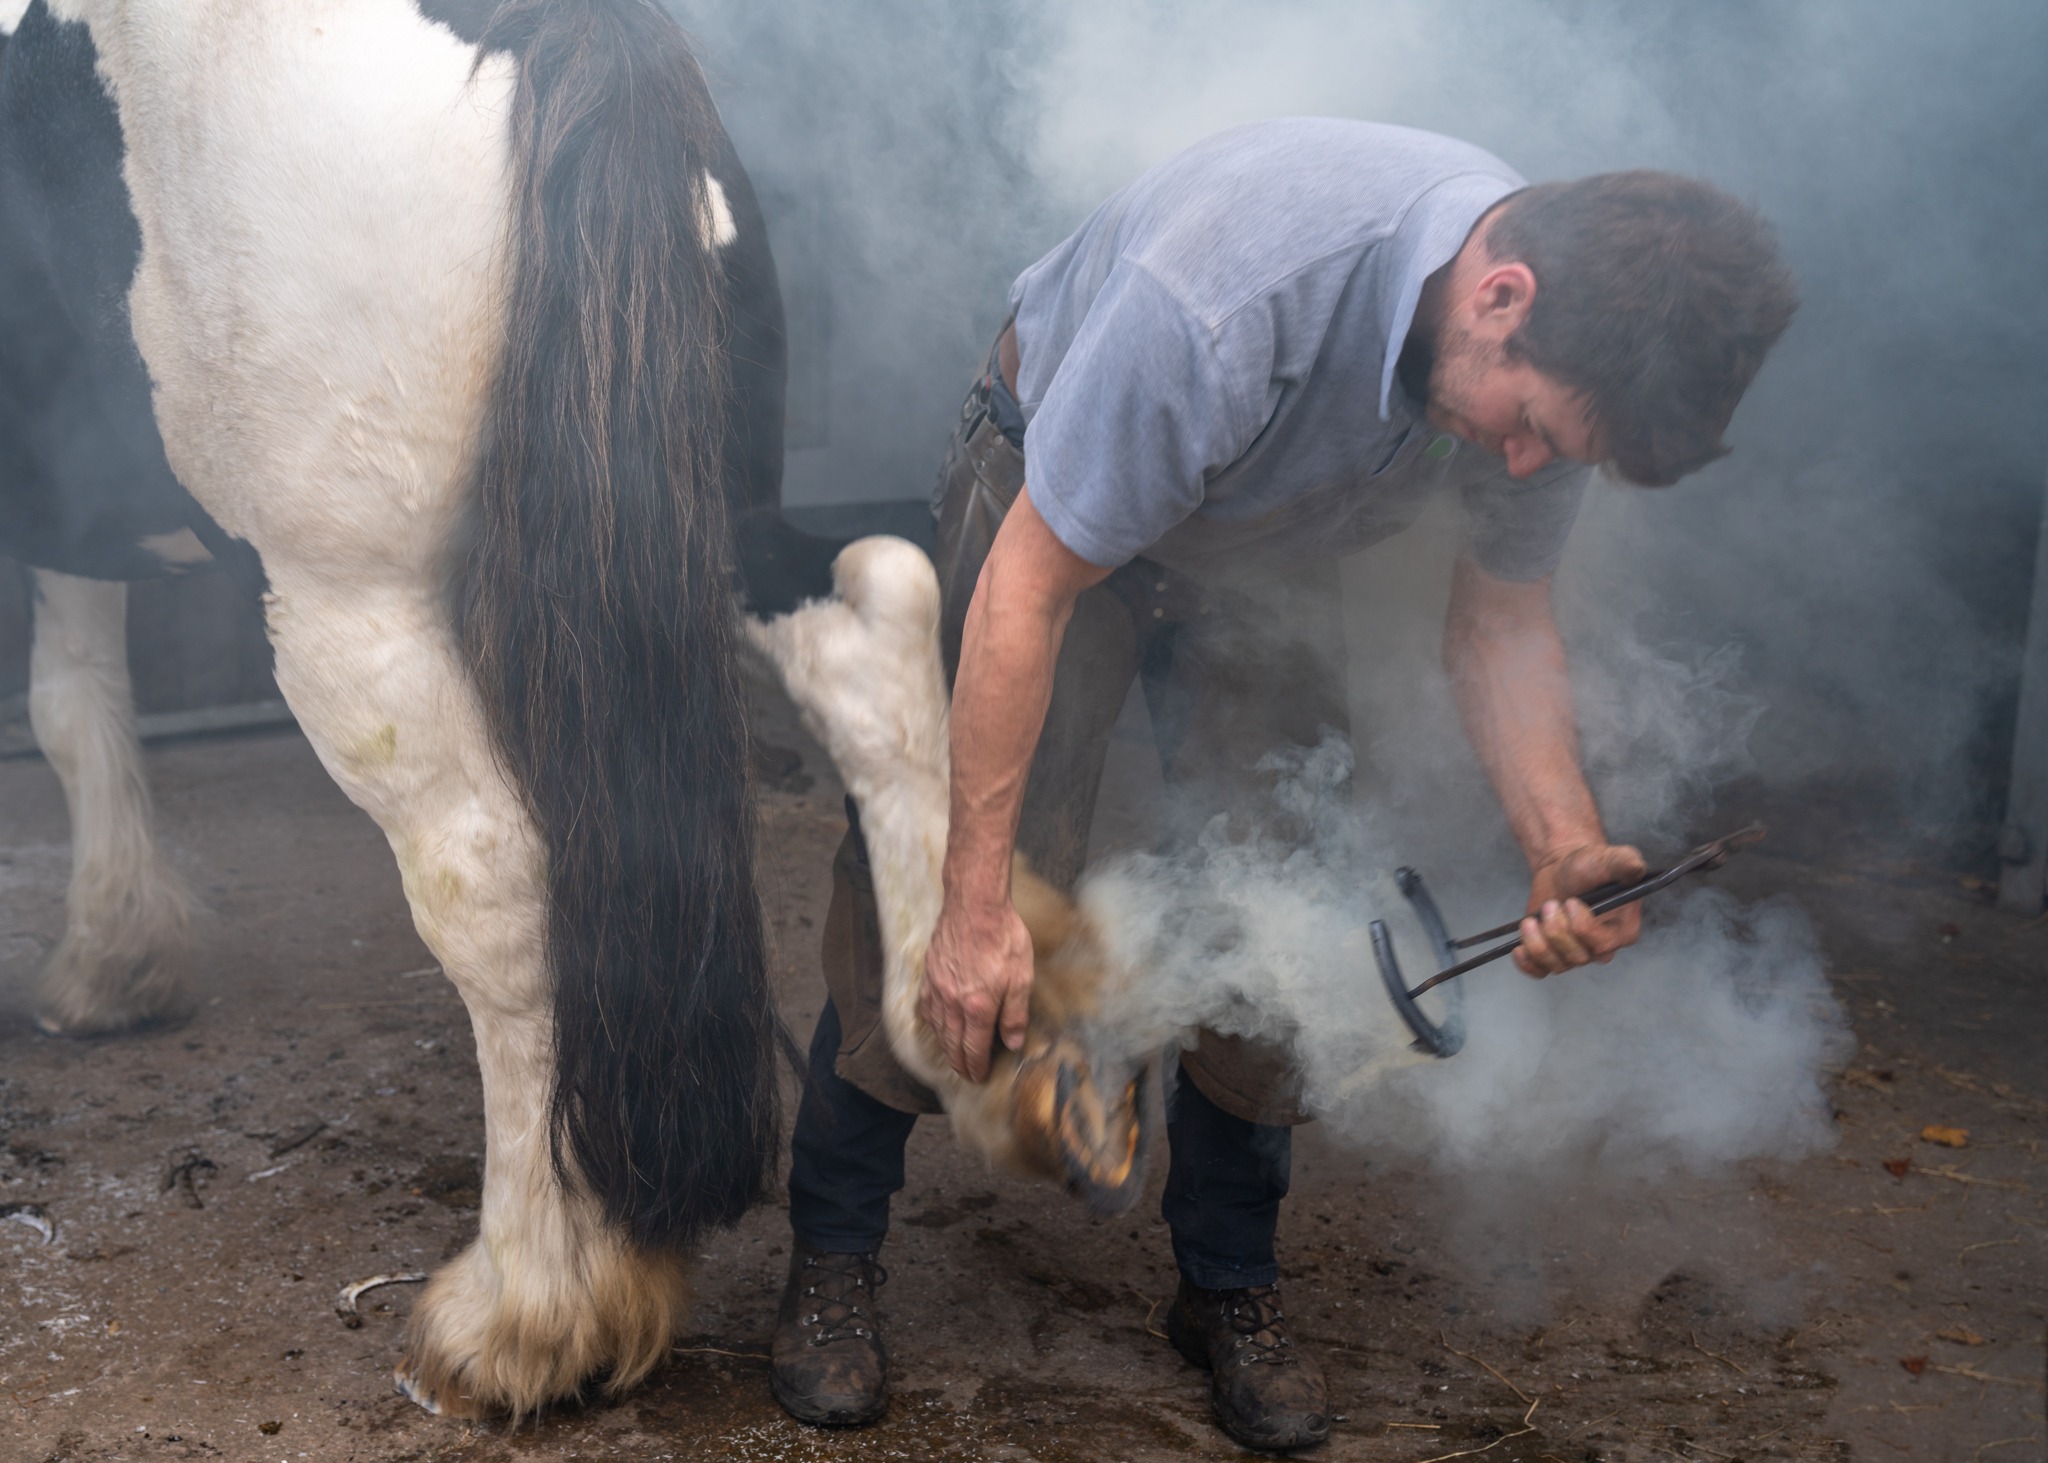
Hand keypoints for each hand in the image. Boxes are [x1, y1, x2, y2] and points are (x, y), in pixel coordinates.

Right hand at [920, 891, 1033, 1080]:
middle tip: (966, 1074)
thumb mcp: (1022, 977)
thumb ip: (1015, 1014)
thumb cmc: (1002, 937)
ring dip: (945, 1047)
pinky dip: (932, 1023)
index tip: (979, 1076)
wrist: (975, 905)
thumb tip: (1012, 1043)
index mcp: (978, 1007)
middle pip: (952, 1044)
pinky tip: (937, 1024)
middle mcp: (953, 1003)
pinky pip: (926, 1007)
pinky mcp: (930, 974)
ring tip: (953, 1055)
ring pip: (937, 1029)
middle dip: (959, 1063)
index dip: (976, 1067)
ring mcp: (937, 988)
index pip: (974, 1049)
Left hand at [1514, 842, 1646, 976]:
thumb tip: (1636, 869)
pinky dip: (1528, 964)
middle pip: (1577, 957)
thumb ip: (1624, 863)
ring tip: (1531, 921)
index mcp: (1623, 931)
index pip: (1602, 944)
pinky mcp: (1554, 954)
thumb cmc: (1590, 865)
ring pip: (1556, 964)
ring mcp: (1576, 954)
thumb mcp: (1609, 859)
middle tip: (1550, 904)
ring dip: (1537, 942)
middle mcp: (1602, 949)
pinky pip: (1540, 971)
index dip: (1582, 927)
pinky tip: (1519, 949)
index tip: (1570, 902)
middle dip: (1557, 931)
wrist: (1564, 867)